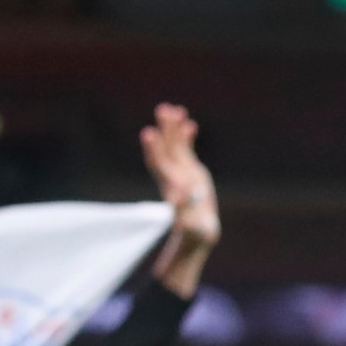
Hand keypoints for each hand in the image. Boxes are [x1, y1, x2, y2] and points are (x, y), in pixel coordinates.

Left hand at [141, 103, 218, 296]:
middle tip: (161, 112)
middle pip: (165, 151)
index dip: (155, 151)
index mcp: (172, 191)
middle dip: (164, 132)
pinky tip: (190, 121)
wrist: (197, 236)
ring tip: (171, 108)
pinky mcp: (190, 172)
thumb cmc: (197, 237)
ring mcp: (181, 173)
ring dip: (173, 129)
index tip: (148, 135)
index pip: (160, 168)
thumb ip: (191, 222)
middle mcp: (173, 178)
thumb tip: (181, 206)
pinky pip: (186, 151)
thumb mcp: (196, 232)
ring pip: (174, 147)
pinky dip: (187, 137)